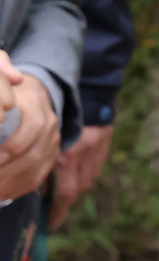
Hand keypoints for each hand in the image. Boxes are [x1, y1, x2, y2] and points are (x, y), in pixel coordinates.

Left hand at [0, 53, 59, 202]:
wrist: (26, 94)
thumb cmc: (3, 87)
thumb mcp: (0, 72)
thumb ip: (2, 67)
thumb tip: (14, 78)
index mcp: (35, 101)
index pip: (33, 127)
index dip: (12, 146)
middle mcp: (49, 121)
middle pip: (33, 154)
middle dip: (5, 171)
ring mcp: (52, 139)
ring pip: (36, 168)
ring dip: (9, 183)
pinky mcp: (51, 154)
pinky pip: (39, 177)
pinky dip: (19, 189)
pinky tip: (1, 193)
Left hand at [50, 124, 113, 229]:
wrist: (89, 96)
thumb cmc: (63, 118)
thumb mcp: (48, 143)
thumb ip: (44, 166)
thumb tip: (40, 190)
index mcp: (69, 158)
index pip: (65, 195)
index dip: (58, 212)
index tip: (51, 225)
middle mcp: (85, 158)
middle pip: (78, 189)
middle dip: (66, 200)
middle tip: (55, 206)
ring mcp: (98, 153)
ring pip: (88, 180)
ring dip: (77, 186)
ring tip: (66, 186)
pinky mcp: (105, 146)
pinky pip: (95, 167)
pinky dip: (86, 173)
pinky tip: (79, 170)